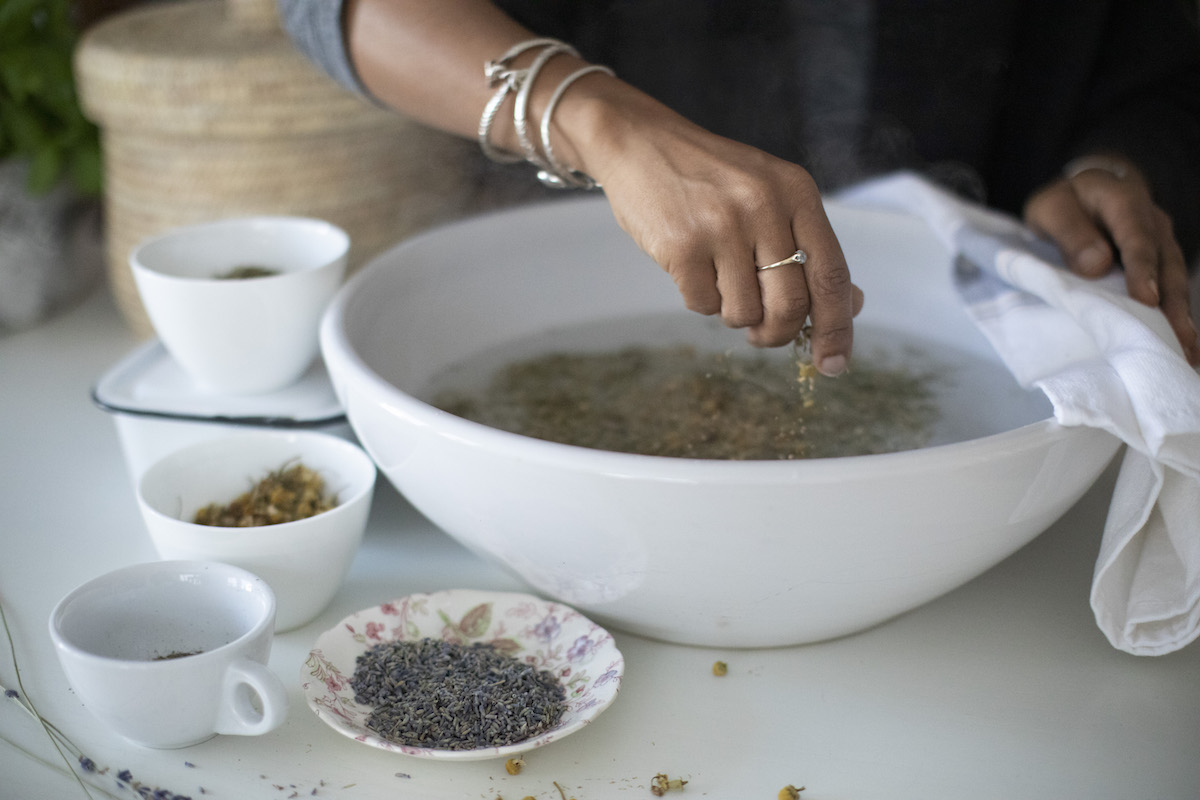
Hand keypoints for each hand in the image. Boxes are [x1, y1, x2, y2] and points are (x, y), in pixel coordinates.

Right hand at [564, 87, 862, 375]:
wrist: (641, 144)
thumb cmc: (710, 178)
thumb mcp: (770, 195)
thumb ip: (807, 246)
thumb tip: (850, 305)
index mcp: (797, 193)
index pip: (832, 274)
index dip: (838, 327)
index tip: (834, 364)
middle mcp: (765, 206)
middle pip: (791, 304)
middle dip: (776, 332)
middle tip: (761, 333)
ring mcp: (722, 225)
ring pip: (744, 312)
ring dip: (733, 312)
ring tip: (719, 278)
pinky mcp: (681, 245)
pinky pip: (702, 305)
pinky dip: (699, 299)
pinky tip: (691, 266)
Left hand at [1023, 158, 1199, 364]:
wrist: (1082, 192)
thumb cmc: (1063, 203)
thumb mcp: (1051, 209)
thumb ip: (1070, 232)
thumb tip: (1097, 265)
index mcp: (1124, 201)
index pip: (1137, 238)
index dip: (1143, 270)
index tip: (1148, 300)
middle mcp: (1153, 222)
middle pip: (1167, 264)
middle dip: (1173, 305)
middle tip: (1177, 341)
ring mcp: (1161, 243)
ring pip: (1175, 280)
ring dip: (1181, 317)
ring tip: (1186, 353)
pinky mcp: (1161, 262)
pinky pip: (1171, 289)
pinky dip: (1175, 316)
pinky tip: (1181, 345)